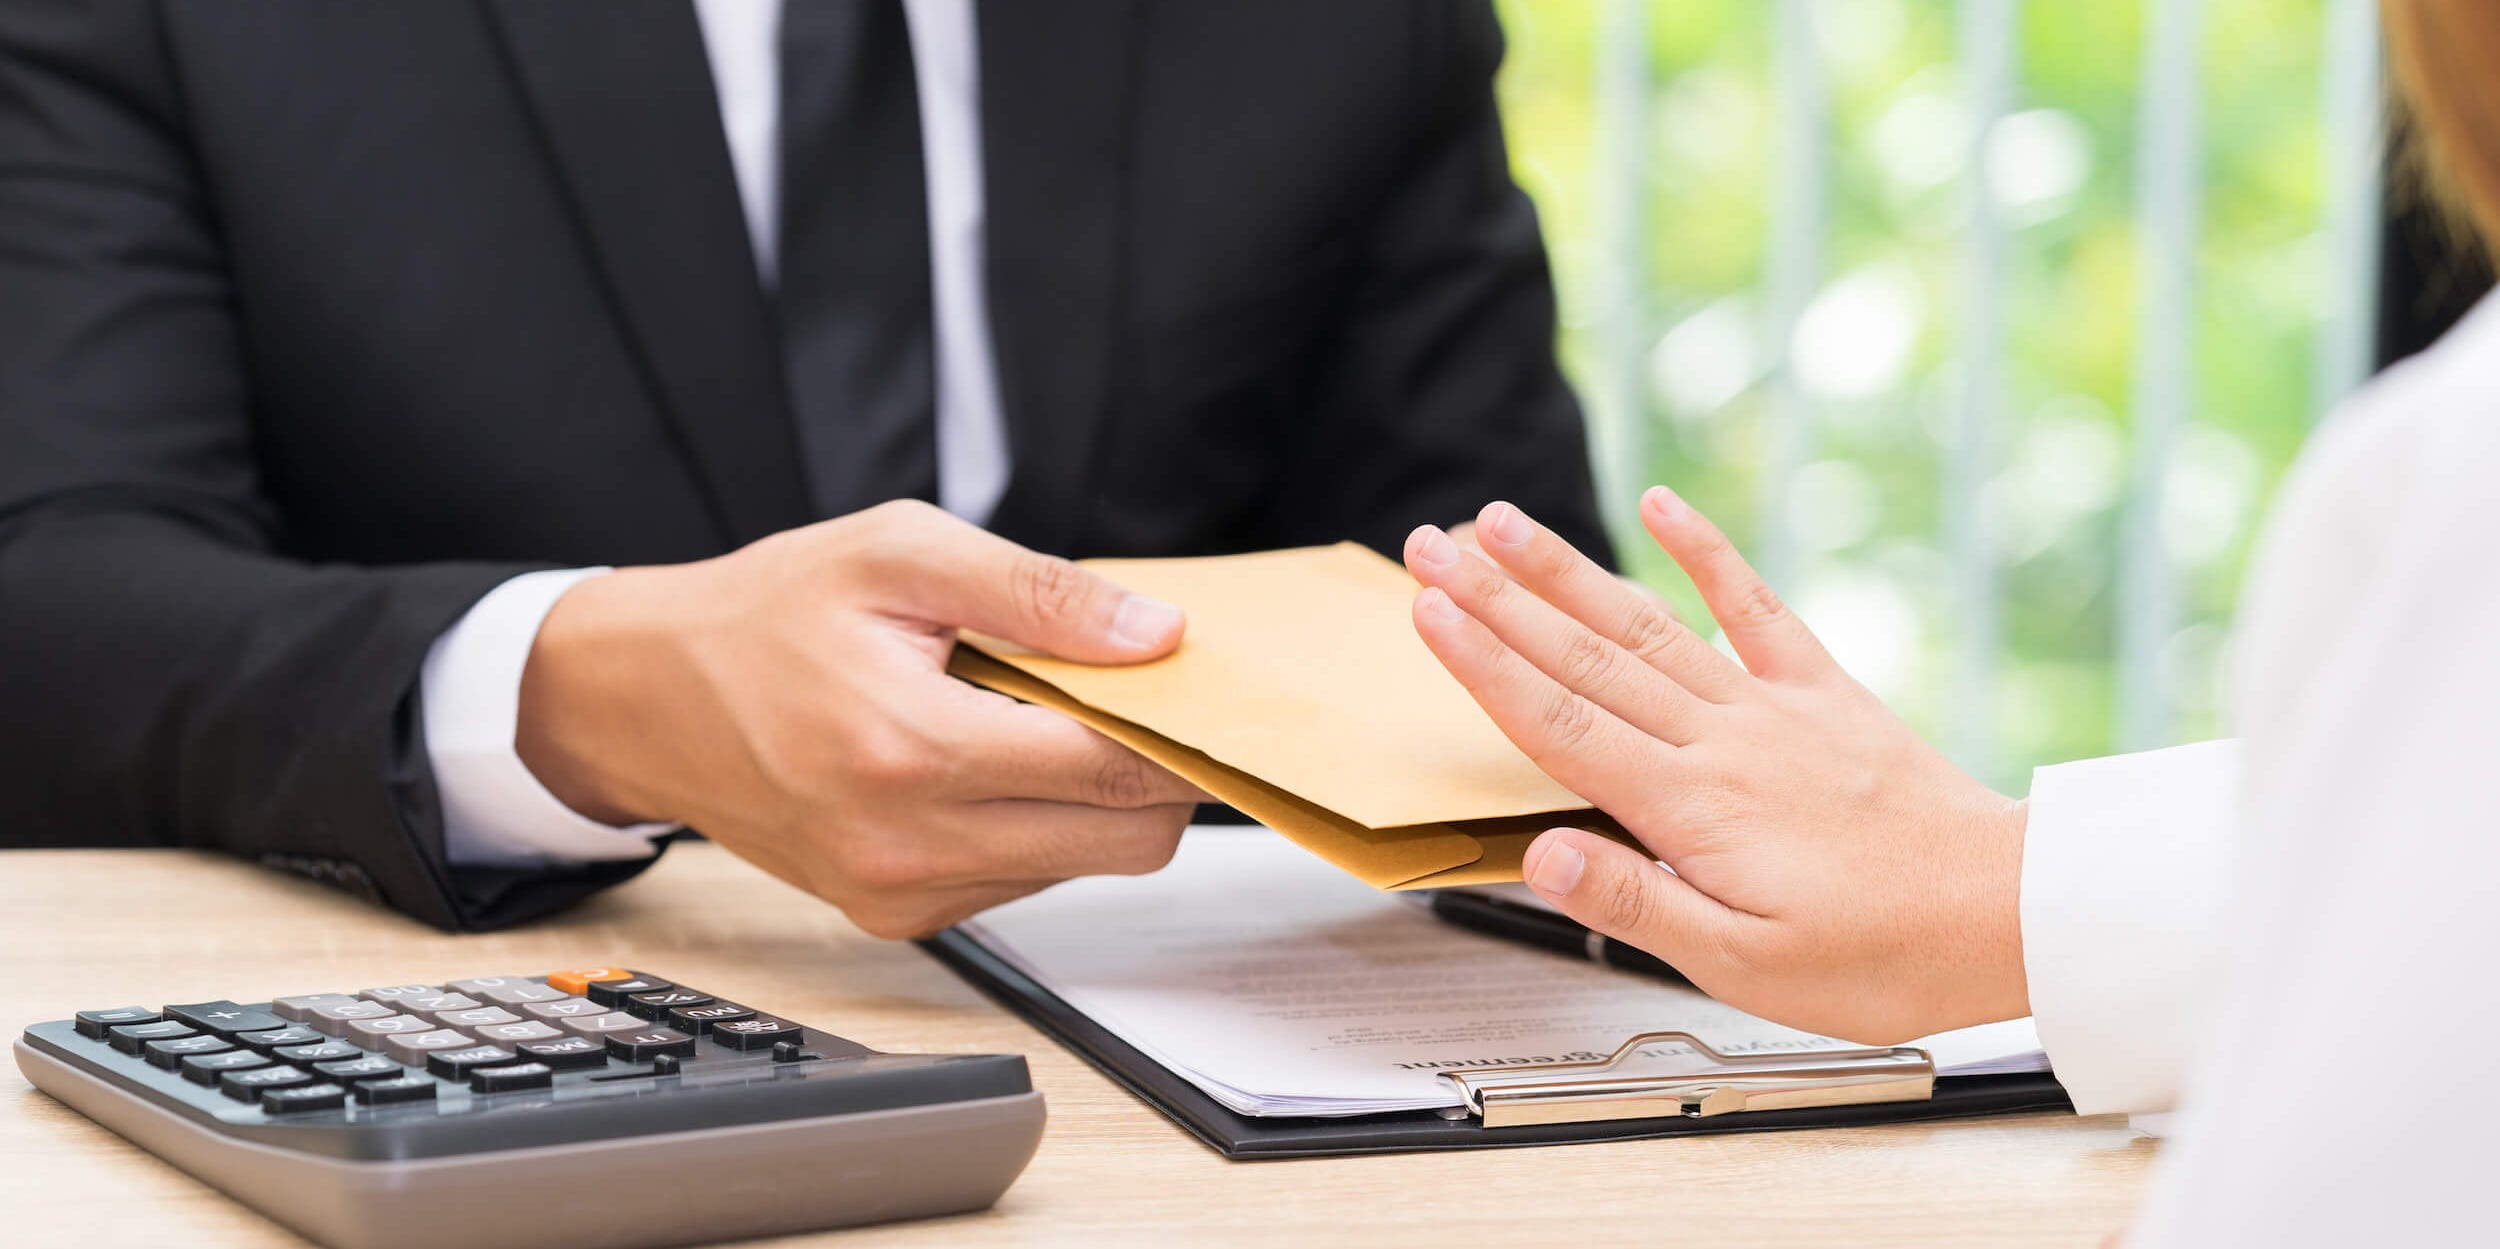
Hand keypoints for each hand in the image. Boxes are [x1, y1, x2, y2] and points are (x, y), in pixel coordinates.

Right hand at [515, 500, 1207, 937]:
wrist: (646, 698)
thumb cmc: (764, 616)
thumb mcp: (899, 553)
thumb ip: (1038, 593)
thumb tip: (1155, 633)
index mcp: (910, 747)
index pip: (1111, 769)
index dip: (1178, 730)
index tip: (1201, 692)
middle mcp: (906, 843)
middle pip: (1124, 843)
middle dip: (1152, 774)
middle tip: (1133, 703)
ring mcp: (901, 892)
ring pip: (1082, 867)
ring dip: (1088, 799)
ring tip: (1029, 719)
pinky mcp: (896, 917)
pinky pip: (1022, 881)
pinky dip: (1035, 824)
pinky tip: (982, 762)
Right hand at [1402, 489, 2028, 1043]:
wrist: (2010, 911)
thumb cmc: (1883, 954)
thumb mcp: (1745, 968)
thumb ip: (1637, 905)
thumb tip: (1543, 855)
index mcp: (1690, 806)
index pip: (1560, 721)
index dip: (1483, 664)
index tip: (1426, 611)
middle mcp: (1721, 738)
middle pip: (1584, 655)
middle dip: (1496, 598)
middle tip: (1429, 544)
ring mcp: (1771, 706)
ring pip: (1646, 623)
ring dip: (1567, 569)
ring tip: (1504, 520)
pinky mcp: (1821, 693)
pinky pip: (1755, 606)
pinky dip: (1707, 551)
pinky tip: (1663, 504)